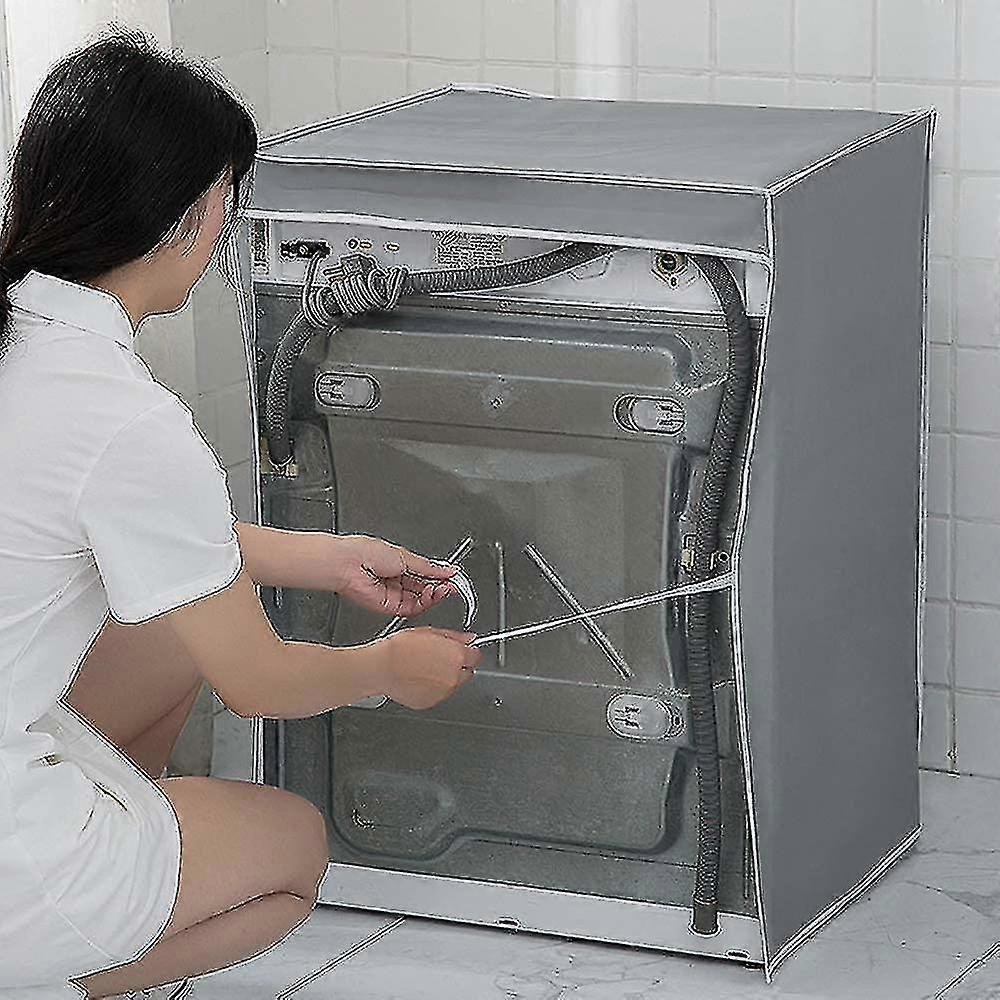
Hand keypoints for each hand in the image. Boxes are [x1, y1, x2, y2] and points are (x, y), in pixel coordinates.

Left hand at [330, 534, 460, 617]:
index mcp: (399, 563)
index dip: (441, 576)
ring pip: (420, 599)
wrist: (348, 564)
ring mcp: (393, 594)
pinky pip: (412, 608)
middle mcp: (397, 579)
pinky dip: (425, 602)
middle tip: (452, 585)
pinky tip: (432, 594)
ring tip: (443, 588)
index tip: (454, 577)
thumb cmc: (367, 552)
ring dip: (434, 594)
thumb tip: (448, 569)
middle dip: (440, 586)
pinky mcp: (389, 607)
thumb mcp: (406, 556)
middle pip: (424, 587)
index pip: (425, 573)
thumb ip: (429, 567)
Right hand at [373, 626, 481, 709]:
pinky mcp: (431, 702)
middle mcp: (453, 676)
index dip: (467, 651)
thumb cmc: (399, 649)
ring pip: (453, 684)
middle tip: (440, 658)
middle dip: (458, 665)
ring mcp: (443, 692)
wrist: (381, 668)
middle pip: (467, 671)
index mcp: (456, 656)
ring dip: (446, 677)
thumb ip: (455, 636)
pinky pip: (439, 694)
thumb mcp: (429, 632)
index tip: (461, 650)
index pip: (476, 655)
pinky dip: (434, 688)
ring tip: (425, 668)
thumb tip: (469, 639)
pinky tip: (420, 678)